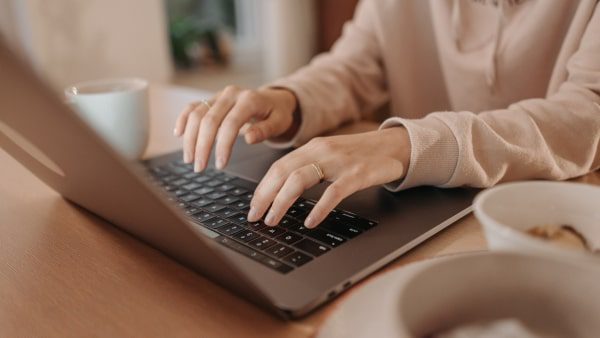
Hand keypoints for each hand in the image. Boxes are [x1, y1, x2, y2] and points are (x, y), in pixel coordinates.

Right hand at [173, 86, 297, 170]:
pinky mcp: (211, 99)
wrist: (273, 99)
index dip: (223, 145)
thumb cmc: (277, 114)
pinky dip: (183, 119)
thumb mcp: (279, 123)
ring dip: (190, 138)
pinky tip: (178, 134)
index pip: (231, 124)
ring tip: (189, 159)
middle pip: (209, 120)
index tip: (220, 165)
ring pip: (196, 114)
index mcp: (249, 99)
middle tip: (199, 167)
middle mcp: (231, 94)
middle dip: (202, 146)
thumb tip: (249, 138)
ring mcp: (219, 95)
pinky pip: (192, 107)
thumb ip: (265, 130)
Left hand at [247, 127, 410, 227]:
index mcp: (312, 147)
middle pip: (282, 172)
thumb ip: (309, 168)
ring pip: (300, 179)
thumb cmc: (361, 155)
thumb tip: (283, 192)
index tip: (253, 206)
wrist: (396, 146)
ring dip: (282, 202)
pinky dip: (318, 209)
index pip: (278, 167)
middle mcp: (322, 151)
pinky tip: (310, 222)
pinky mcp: (357, 173)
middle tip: (255, 217)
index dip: (262, 188)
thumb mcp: (330, 156)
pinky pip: (333, 192)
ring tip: (273, 220)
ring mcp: (339, 161)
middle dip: (264, 196)